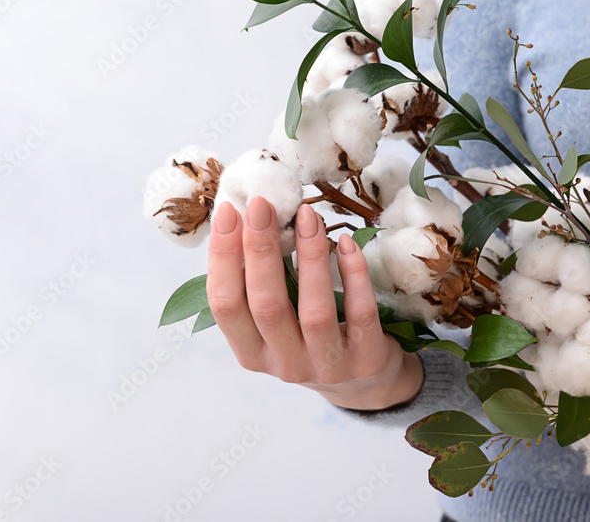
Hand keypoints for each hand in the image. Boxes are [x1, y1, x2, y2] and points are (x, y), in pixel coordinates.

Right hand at [206, 196, 423, 410]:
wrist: (364, 384)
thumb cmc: (311, 337)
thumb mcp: (276, 323)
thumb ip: (259, 284)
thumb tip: (245, 218)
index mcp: (252, 353)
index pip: (225, 306)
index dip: (222, 258)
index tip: (228, 211)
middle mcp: (285, 365)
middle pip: (266, 305)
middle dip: (261, 250)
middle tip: (263, 204)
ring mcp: (328, 366)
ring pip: (314, 310)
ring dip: (310, 257)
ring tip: (308, 215)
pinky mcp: (367, 359)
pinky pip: (361, 313)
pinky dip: (354, 274)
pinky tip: (347, 242)